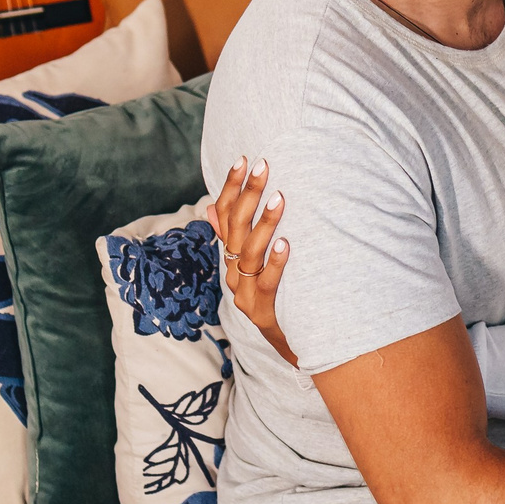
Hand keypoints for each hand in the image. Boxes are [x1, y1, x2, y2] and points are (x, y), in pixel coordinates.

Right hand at [208, 156, 293, 366]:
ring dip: (264, 223)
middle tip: (264, 166)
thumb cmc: (280, 299)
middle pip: (235, 228)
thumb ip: (237, 237)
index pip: (224, 216)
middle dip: (248, 195)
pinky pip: (266, 283)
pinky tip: (285, 244)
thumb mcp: (256, 266)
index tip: (243, 158)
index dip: (230, 187)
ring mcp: (244, 293)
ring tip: (280, 198)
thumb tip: (210, 206)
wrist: (294, 344)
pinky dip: (275, 262)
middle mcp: (232, 273)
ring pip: (249, 253)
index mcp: (231, 258)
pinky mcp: (262, 312)